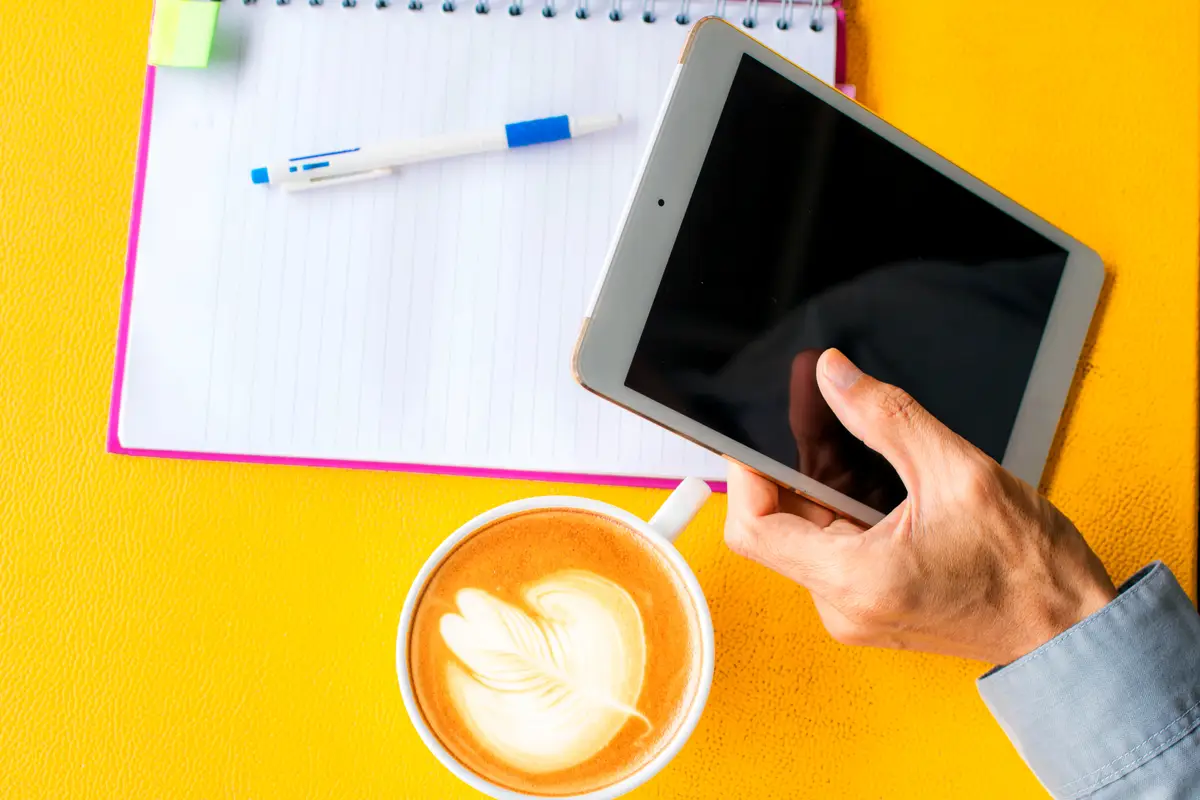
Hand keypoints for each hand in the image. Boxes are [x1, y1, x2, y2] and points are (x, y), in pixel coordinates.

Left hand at [724, 349, 1116, 664]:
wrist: (1070, 632)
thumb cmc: (1028, 568)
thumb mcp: (958, 472)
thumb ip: (886, 416)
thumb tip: (833, 374)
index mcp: (854, 580)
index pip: (752, 528)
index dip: (743, 477)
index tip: (754, 438)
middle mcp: (843, 607)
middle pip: (779, 527)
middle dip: (793, 470)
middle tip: (818, 419)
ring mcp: (855, 614)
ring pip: (808, 537)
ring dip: (823, 488)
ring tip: (856, 443)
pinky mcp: (871, 609)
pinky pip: (834, 554)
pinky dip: (845, 513)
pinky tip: (876, 483)